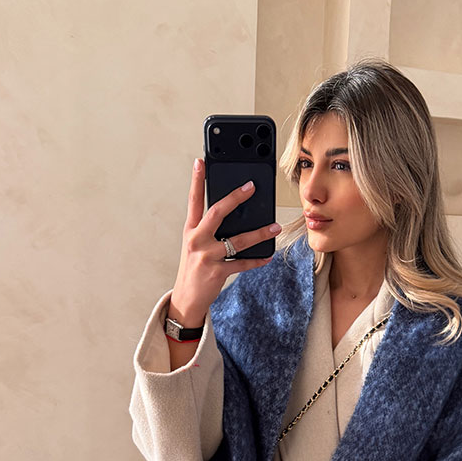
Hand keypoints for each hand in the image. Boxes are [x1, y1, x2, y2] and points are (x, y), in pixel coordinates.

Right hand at [169, 158, 281, 324]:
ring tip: (275, 226)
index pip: (194, 200)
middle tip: (251, 187)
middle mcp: (196, 240)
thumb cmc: (194, 268)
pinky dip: (257, 260)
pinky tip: (268, 256)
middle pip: (216, 213)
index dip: (197, 181)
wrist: (187, 298)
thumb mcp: (196, 245)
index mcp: (191, 230)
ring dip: (259, 233)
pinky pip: (242, 263)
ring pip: (237, 240)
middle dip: (235, 198)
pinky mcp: (217, 272)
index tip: (201, 162)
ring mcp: (207, 256)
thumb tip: (236, 216)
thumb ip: (210, 230)